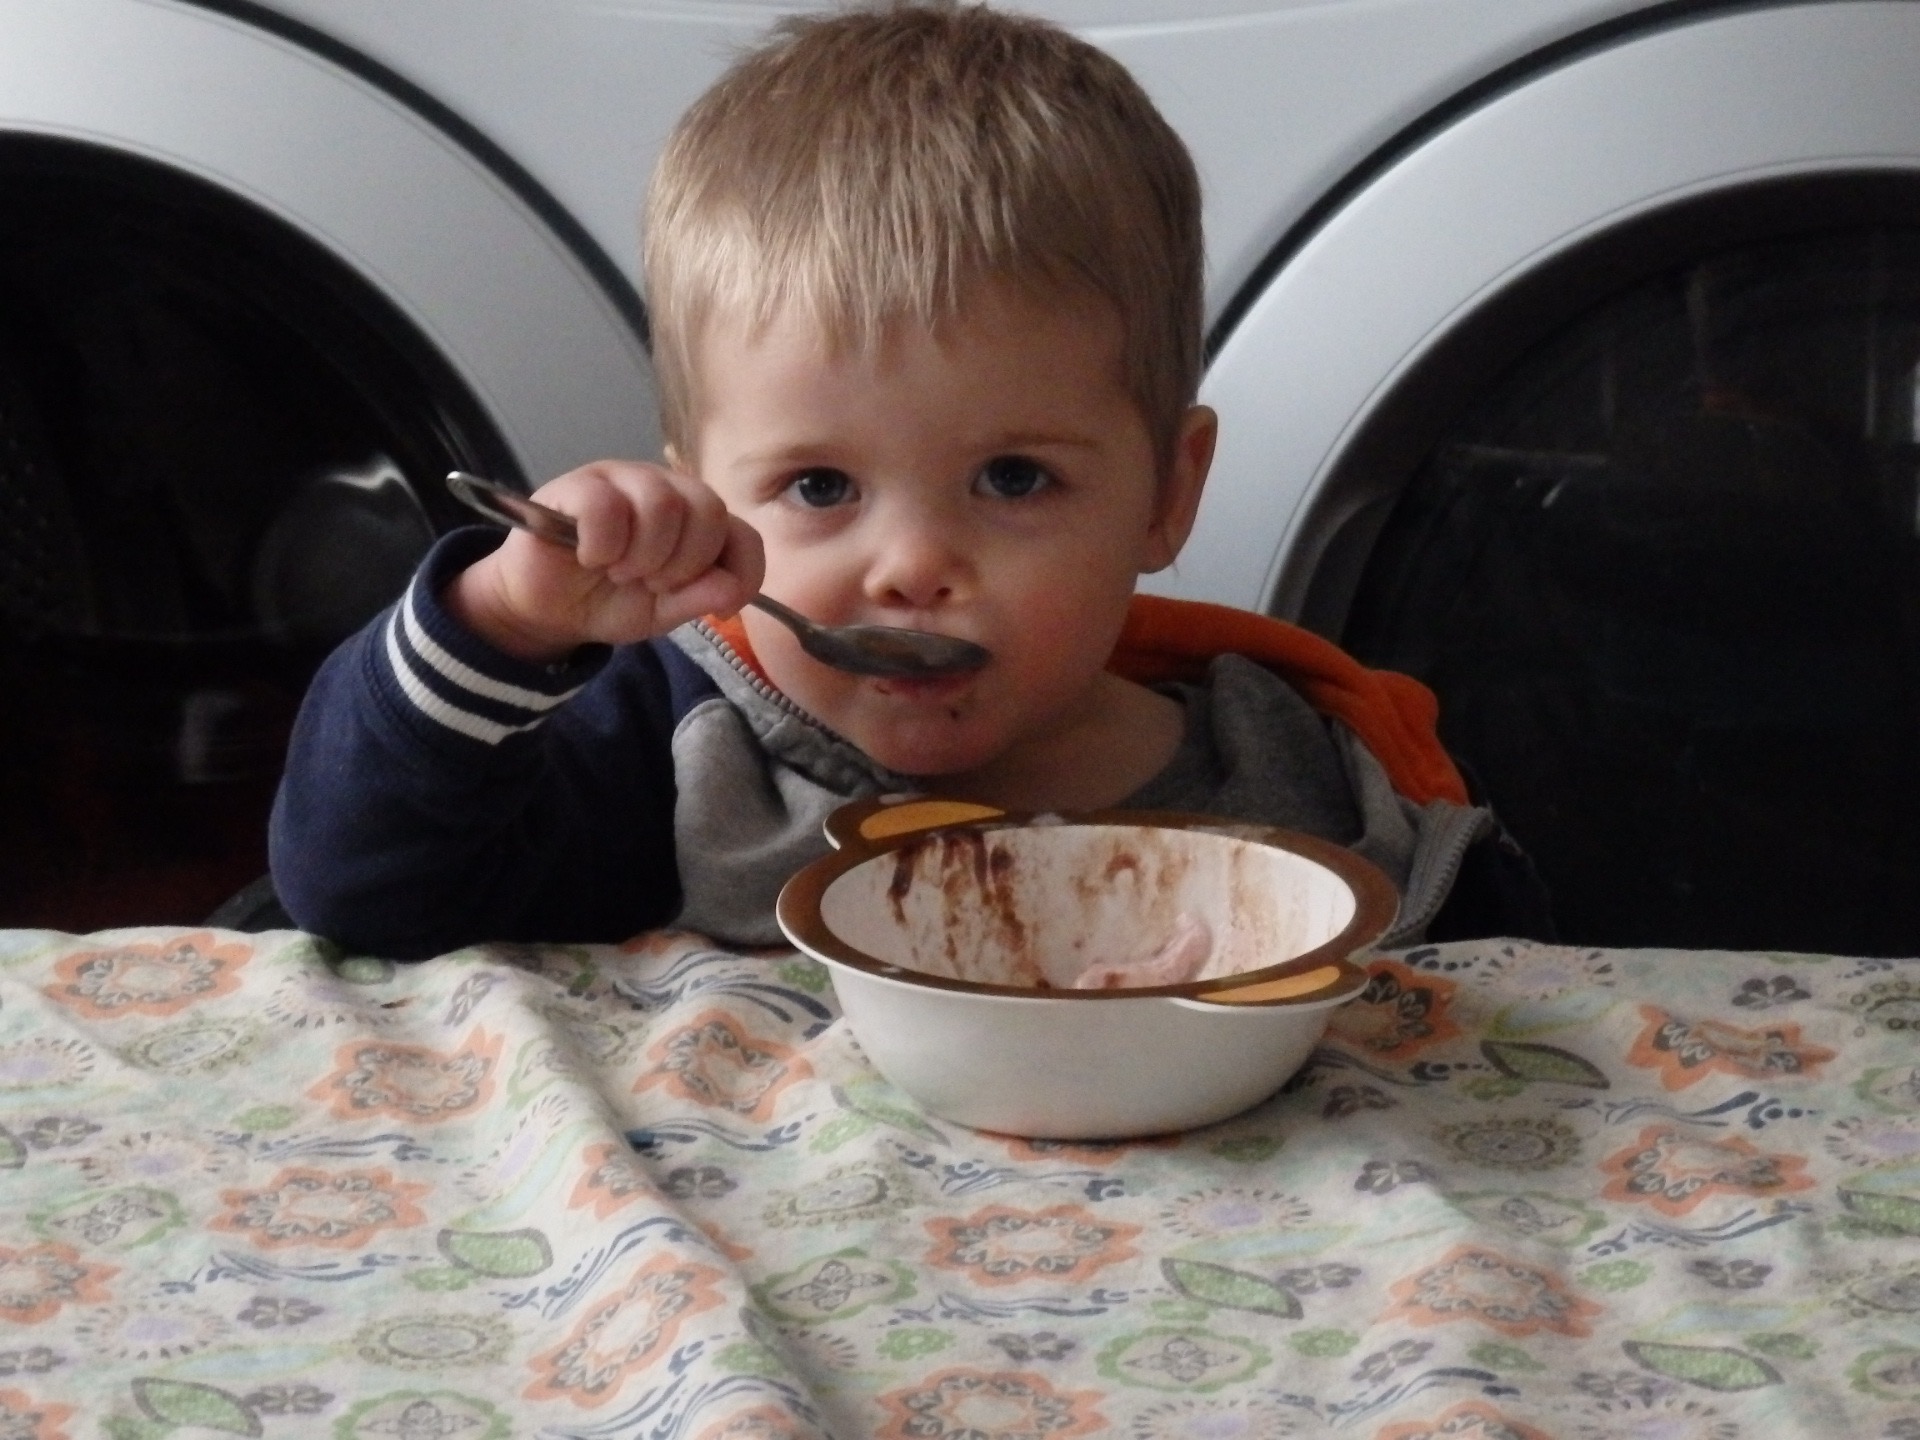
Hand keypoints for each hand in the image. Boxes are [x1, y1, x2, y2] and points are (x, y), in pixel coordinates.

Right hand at [446, 460, 763, 661]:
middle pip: (709, 510)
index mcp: (695, 519)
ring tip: (619, 572)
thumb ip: (698, 598)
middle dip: (685, 563)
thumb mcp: (663, 613)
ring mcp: (620, 479)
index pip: (743, 533)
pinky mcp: (576, 486)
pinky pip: (606, 504)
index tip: (719, 607)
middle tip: (652, 583)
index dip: (741, 572)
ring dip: (644, 555)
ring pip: (662, 502)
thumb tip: (730, 589)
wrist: (546, 610)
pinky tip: (590, 557)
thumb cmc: (608, 601)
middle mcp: (665, 489)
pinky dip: (604, 544)